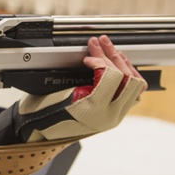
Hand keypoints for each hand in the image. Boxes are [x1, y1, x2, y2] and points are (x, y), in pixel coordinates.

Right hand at [0, 35, 146, 145]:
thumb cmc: (42, 114)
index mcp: (95, 111)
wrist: (38, 131)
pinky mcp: (115, 113)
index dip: (101, 60)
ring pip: (136, 85)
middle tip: (100, 44)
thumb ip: (84, 77)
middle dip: (113, 57)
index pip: (112, 78)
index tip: (88, 55)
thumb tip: (96, 57)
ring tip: (110, 50)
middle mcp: (110, 115)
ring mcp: (115, 115)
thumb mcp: (59, 92)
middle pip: (128, 79)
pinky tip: (116, 64)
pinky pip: (132, 92)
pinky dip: (127, 75)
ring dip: (123, 64)